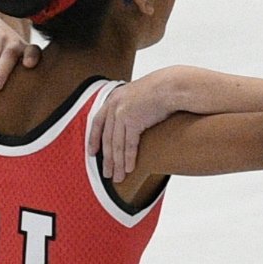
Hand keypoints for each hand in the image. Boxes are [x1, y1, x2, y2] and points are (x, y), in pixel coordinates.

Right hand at [0, 9, 31, 109]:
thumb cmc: (4, 50)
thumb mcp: (17, 55)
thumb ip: (21, 76)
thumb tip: (22, 111)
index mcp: (23, 49)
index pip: (33, 51)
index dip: (32, 57)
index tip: (30, 64)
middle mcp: (11, 42)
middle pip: (7, 57)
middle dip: (1, 72)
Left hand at [90, 67, 209, 186]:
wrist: (171, 86)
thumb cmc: (161, 90)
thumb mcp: (138, 95)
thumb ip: (130, 106)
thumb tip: (133, 120)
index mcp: (113, 99)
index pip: (97, 122)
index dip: (93, 139)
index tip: (92, 152)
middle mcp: (114, 106)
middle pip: (107, 138)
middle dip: (107, 159)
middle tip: (107, 173)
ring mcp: (122, 113)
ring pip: (116, 145)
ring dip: (117, 164)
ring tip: (117, 177)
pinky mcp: (133, 121)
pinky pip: (129, 145)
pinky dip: (128, 159)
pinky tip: (128, 169)